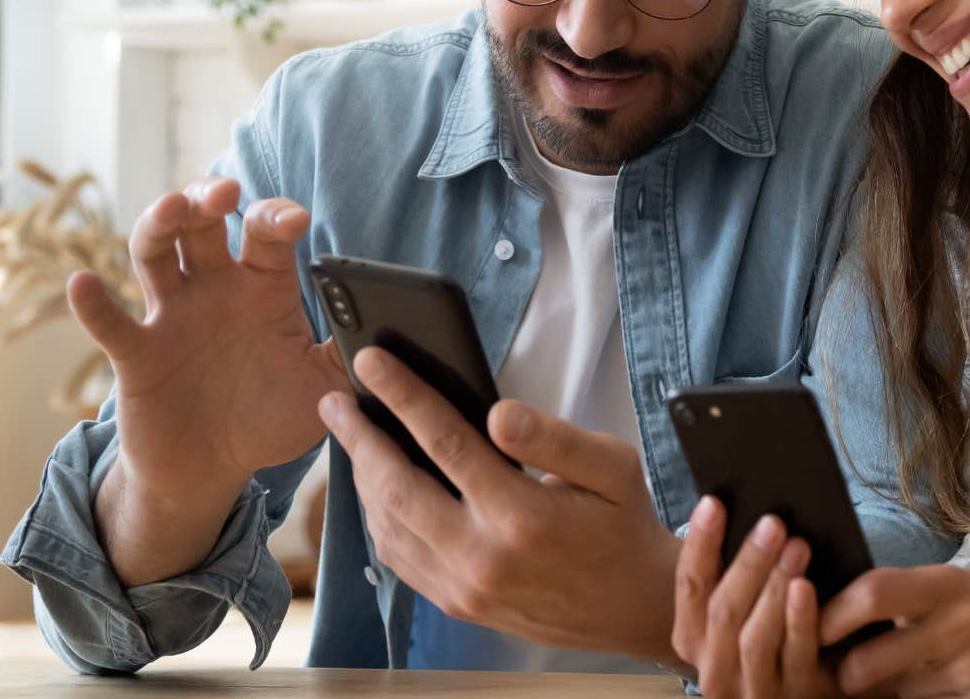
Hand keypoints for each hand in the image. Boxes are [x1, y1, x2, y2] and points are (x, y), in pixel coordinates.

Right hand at [75, 178, 345, 491]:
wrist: (214, 471)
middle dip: (209, 197)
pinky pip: (109, 322)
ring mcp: (171, 315)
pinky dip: (93, 303)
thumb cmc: (270, 419)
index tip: (295, 221)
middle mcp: (215, 289)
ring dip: (157, 223)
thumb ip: (353, 358)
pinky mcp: (137, 353)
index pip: (267, 234)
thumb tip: (390, 335)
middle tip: (225, 193)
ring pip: (154, 251)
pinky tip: (84, 284)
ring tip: (171, 210)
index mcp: (263, 288)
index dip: (277, 217)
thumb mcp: (324, 389)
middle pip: (203, 223)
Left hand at [318, 347, 681, 661]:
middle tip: (334, 399)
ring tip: (350, 435)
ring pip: (387, 525)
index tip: (371, 362)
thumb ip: (554, 436)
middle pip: (395, 486)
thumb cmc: (623, 525)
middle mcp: (482, 556)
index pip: (445, 442)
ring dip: (361, 476)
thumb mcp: (614, 466)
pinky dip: (377, 517)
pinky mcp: (456, 603)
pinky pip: (397, 557)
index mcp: (522, 514)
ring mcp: (463, 586)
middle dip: (359, 436)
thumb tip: (498, 412)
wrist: (634, 607)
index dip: (403, 396)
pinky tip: (375, 486)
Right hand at [672, 495, 841, 698]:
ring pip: (754, 637)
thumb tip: (750, 512)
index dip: (701, 543)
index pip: (689, 585)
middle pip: (723, 610)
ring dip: (774, 588)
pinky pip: (794, 657)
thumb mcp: (741, 613)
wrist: (796, 692)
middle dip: (748, 563)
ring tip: (798, 547)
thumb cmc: (770, 639)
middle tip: (773, 523)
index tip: (713, 503)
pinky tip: (805, 588)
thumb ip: (737, 577)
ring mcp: (751, 689)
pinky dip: (799, 621)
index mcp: (692, 638)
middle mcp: (713, 668)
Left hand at [820, 566, 969, 697]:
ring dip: (895, 693)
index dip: (831, 614)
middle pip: (868, 662)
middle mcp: (957, 623)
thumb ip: (909, 599)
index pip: (870, 593)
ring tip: (912, 677)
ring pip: (900, 694)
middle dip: (848, 676)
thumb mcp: (962, 589)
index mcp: (947, 584)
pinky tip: (947, 689)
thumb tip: (840, 613)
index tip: (811, 627)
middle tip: (840, 675)